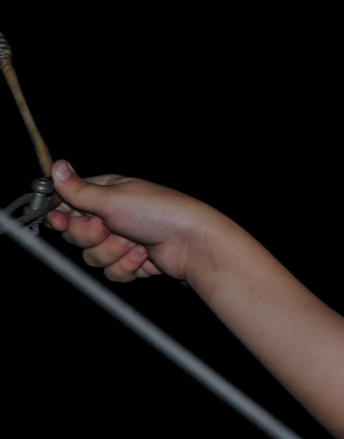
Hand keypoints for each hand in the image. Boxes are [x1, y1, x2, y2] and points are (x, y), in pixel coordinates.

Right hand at [46, 160, 220, 282]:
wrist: (192, 243)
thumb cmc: (158, 212)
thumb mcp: (113, 197)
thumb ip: (79, 190)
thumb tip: (57, 167)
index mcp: (107, 194)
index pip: (68, 205)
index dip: (60, 216)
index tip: (58, 222)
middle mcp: (113, 216)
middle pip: (75, 234)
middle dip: (91, 235)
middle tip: (110, 227)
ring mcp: (122, 240)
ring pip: (92, 257)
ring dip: (113, 251)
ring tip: (136, 241)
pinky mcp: (132, 262)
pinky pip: (111, 272)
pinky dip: (126, 266)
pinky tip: (145, 256)